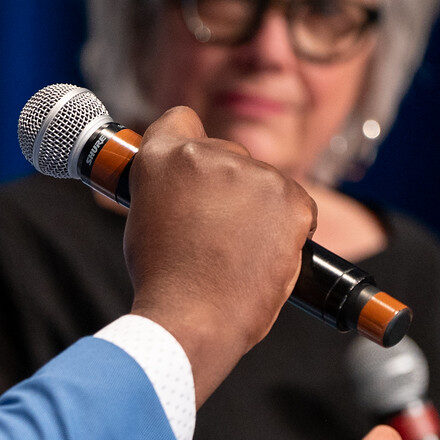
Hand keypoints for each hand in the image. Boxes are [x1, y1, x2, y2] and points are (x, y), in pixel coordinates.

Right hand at [123, 107, 316, 400]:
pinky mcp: (291, 197)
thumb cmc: (164, 280)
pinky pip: (295, 200)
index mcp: (162, 156)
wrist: (193, 318)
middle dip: (223, 183)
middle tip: (212, 230)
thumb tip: (186, 185)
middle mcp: (208, 154)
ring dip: (254, 205)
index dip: (185, 144)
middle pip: (225, 152)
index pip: (180, 121)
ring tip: (235, 250)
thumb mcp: (143, 218)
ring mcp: (253, 174)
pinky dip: (287, 223)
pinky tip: (263, 251)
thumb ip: (166, 187)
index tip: (191, 171)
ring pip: (260, 178)